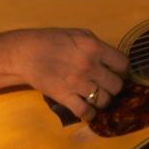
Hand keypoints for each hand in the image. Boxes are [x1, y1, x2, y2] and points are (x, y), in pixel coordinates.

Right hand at [3, 28, 129, 121]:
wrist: (25, 54)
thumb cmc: (51, 40)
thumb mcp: (78, 34)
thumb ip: (96, 46)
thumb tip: (110, 59)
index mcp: (94, 48)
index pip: (123, 64)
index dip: (122, 70)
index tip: (117, 72)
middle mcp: (90, 66)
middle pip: (117, 85)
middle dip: (113, 87)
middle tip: (105, 86)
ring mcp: (78, 83)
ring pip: (104, 100)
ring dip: (102, 101)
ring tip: (95, 97)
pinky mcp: (65, 97)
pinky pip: (86, 112)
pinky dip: (89, 114)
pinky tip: (87, 110)